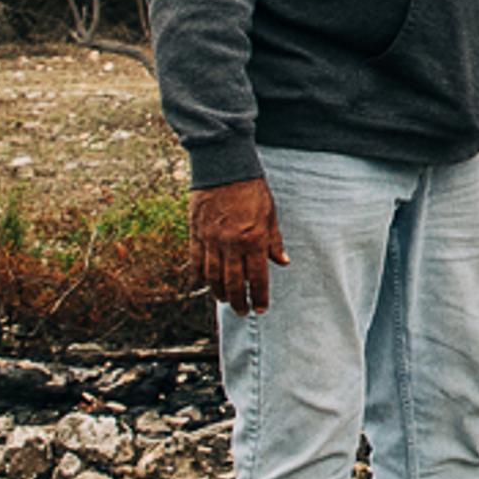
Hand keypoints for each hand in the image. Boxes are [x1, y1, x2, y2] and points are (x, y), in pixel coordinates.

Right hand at [191, 176, 285, 312]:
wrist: (225, 167)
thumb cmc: (252, 190)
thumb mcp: (271, 214)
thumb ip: (275, 241)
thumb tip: (283, 262)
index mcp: (254, 240)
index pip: (258, 278)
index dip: (259, 297)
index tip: (261, 308)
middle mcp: (232, 244)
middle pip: (234, 283)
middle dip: (240, 302)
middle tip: (244, 311)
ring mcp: (211, 240)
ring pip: (213, 277)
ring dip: (220, 293)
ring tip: (227, 301)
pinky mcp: (196, 234)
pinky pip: (197, 262)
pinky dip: (201, 276)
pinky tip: (208, 283)